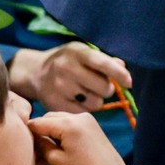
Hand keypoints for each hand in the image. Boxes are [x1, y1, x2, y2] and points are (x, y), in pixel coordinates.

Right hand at [10, 43, 133, 113]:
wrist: (34, 72)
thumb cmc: (67, 60)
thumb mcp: (83, 52)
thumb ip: (104, 60)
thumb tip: (122, 67)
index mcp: (77, 52)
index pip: (102, 63)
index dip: (119, 74)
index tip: (130, 82)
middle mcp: (66, 68)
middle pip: (103, 87)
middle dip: (107, 88)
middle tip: (100, 86)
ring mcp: (58, 87)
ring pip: (95, 103)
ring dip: (97, 100)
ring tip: (88, 93)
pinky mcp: (53, 104)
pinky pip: (82, 113)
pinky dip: (85, 109)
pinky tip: (79, 101)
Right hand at [30, 111, 126, 164]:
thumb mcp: (56, 160)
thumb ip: (42, 144)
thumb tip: (33, 136)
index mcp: (68, 123)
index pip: (39, 121)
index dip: (28, 131)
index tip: (22, 143)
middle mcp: (77, 115)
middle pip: (50, 118)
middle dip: (40, 131)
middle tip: (35, 150)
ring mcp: (86, 119)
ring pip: (60, 120)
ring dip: (51, 132)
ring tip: (45, 153)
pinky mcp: (91, 125)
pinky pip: (71, 124)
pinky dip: (62, 132)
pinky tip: (57, 147)